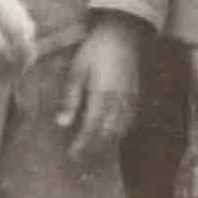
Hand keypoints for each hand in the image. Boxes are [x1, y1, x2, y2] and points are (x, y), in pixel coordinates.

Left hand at [56, 14, 144, 165]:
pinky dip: (117, 136)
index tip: (71, 155)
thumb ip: (70, 99)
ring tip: (93, 157)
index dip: (82, 145)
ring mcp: (130, 101)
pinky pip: (127, 124)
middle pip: (108, 136)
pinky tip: (109, 139)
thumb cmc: (95, 50)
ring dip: (106, 147)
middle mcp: (119, 103)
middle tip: (81, 163)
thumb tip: (62, 124)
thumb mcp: (76, 71)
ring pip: (120, 132)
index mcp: (103, 96)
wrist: (123, 34)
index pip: (92, 129)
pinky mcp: (135, 98)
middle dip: (94, 152)